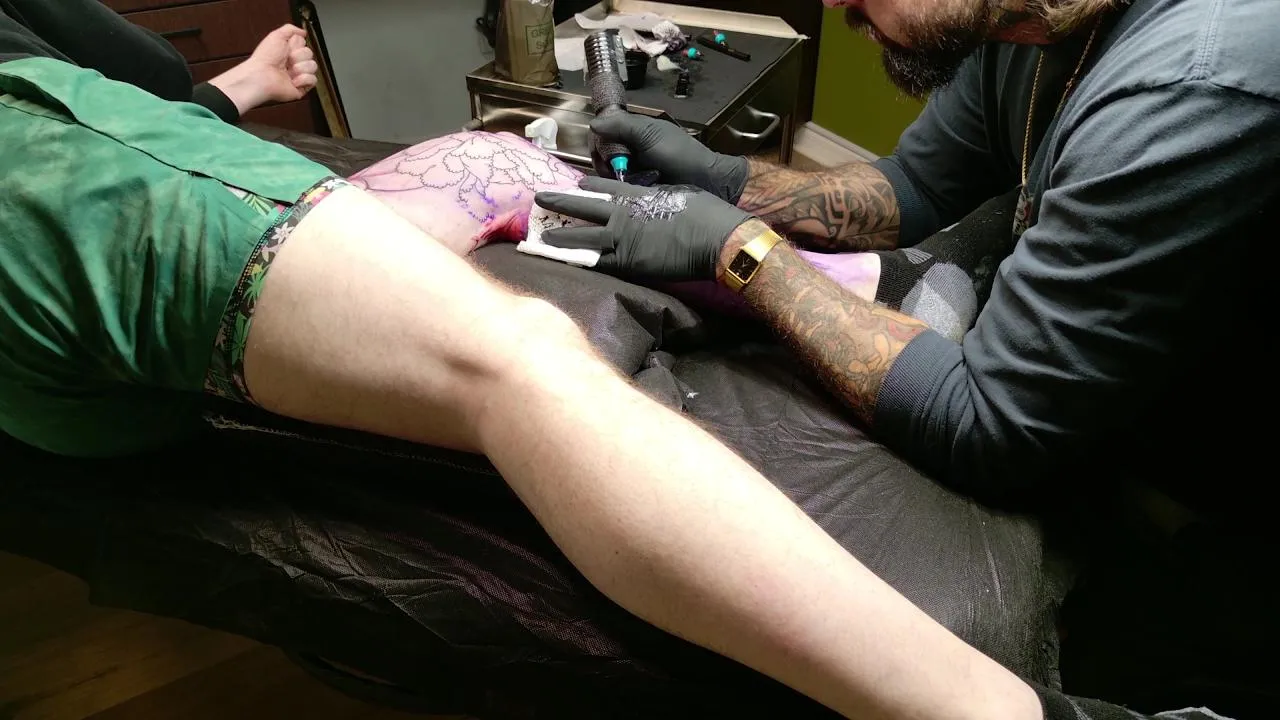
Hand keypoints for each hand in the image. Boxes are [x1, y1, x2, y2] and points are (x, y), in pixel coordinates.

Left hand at [207, 25, 317, 113]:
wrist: (262, 76)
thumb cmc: (265, 58)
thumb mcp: (276, 35)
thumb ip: (290, 29)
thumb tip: (303, 32)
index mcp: (288, 51)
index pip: (304, 44)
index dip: (297, 45)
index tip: (288, 47)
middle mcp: (293, 63)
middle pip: (310, 54)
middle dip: (298, 56)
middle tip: (287, 60)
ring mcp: (298, 75)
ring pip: (313, 66)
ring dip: (300, 67)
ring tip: (289, 70)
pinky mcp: (302, 87)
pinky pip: (313, 80)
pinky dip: (303, 79)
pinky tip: (293, 80)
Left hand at [535, 177, 752, 281]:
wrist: (714, 238)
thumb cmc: (704, 213)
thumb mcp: (677, 193)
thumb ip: (656, 197)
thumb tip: (651, 198)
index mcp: (636, 196)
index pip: (604, 187)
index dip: (587, 185)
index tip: (574, 182)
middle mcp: (622, 215)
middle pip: (583, 207)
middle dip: (559, 202)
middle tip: (539, 198)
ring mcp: (622, 239)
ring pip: (582, 236)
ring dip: (561, 235)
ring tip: (543, 236)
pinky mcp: (627, 263)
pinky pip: (596, 262)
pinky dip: (580, 261)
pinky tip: (565, 261)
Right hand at [591, 113, 750, 203]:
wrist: (704, 182)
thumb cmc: (680, 154)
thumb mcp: (650, 135)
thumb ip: (622, 126)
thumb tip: (593, 124)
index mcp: (633, 131)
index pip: (603, 132)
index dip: (598, 141)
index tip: (599, 152)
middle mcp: (630, 149)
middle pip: (602, 154)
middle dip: (604, 162)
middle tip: (613, 170)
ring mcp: (634, 170)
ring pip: (608, 172)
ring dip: (611, 177)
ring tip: (622, 181)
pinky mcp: (638, 188)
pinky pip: (619, 187)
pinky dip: (618, 188)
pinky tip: (624, 191)